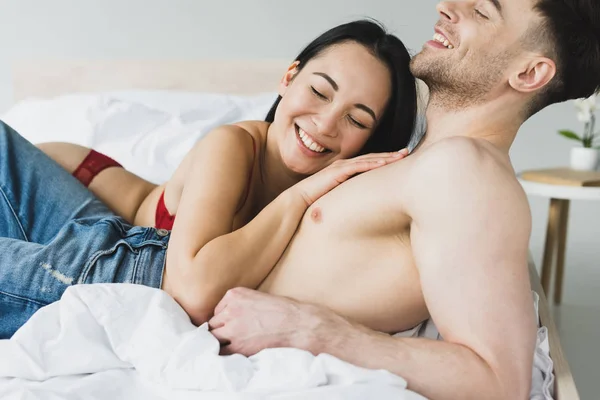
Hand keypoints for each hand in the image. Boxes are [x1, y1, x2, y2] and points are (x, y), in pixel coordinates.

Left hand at [208, 287, 352, 356]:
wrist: (297, 324)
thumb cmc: (285, 310)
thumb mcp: (259, 297)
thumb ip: (242, 304)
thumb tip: (232, 316)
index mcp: (235, 294)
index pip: (218, 310)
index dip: (225, 319)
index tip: (232, 324)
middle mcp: (230, 309)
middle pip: (213, 323)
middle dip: (220, 330)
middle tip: (230, 336)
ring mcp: (232, 328)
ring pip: (214, 337)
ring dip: (221, 341)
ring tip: (231, 344)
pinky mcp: (238, 345)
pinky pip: (222, 351)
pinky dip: (225, 353)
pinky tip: (234, 352)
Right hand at [293, 149, 408, 205]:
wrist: (300, 198)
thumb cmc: (317, 199)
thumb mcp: (338, 194)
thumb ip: (349, 192)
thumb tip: (362, 200)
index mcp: (345, 169)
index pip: (369, 161)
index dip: (385, 158)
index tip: (400, 158)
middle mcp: (345, 164)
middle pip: (372, 157)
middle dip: (390, 155)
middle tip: (407, 152)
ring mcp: (341, 166)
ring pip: (368, 160)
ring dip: (385, 157)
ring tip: (400, 156)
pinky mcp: (338, 172)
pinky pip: (358, 167)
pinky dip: (372, 164)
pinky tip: (384, 163)